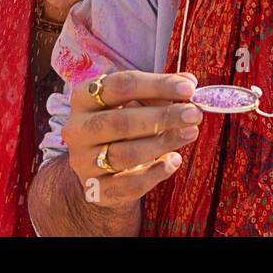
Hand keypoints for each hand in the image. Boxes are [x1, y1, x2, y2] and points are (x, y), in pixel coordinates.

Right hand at [60, 70, 200, 209]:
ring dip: (163, 143)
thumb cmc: (122, 126)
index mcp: (84, 97)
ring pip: (125, 154)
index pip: (121, 85)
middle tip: (194, 114)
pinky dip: (156, 173)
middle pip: (121, 122)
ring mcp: (83, 161)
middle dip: (163, 117)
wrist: (100, 170)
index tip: (189, 87)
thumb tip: (189, 83)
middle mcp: (78, 128)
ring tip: (190, 133)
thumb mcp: (135, 103)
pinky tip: (175, 160)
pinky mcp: (95, 189)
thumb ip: (160, 93)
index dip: (157, 85)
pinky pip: (129, 184)